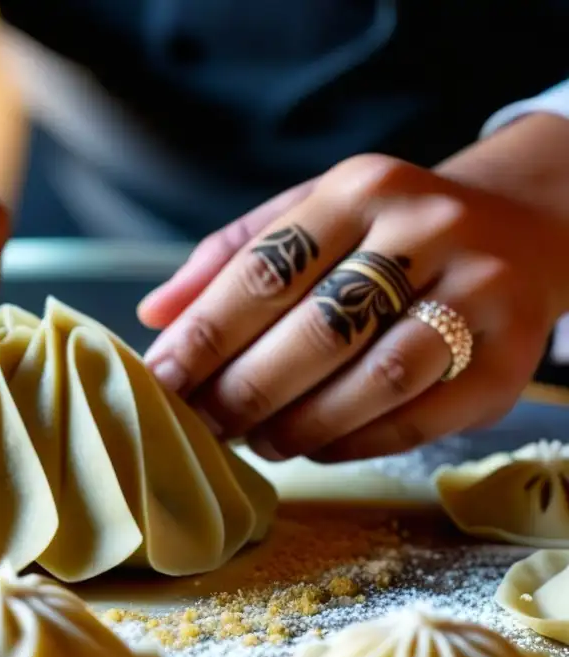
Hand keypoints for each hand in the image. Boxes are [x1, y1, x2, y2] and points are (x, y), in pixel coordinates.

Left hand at [138, 152, 568, 462]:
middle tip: (204, 425)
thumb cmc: (386, 230)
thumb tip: (155, 316)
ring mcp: (481, 293)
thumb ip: (230, 259)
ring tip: (255, 440)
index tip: (158, 380)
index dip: (203, 336)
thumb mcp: (310, 215)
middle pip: (318, 330)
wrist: (522, 228)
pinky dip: (354, 442)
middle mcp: (429, 231)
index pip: (264, 271)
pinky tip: (314, 446)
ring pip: (374, 380)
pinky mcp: (513, 359)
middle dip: (245, 391)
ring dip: (300, 425)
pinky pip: (419, 418)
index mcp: (361, 190)